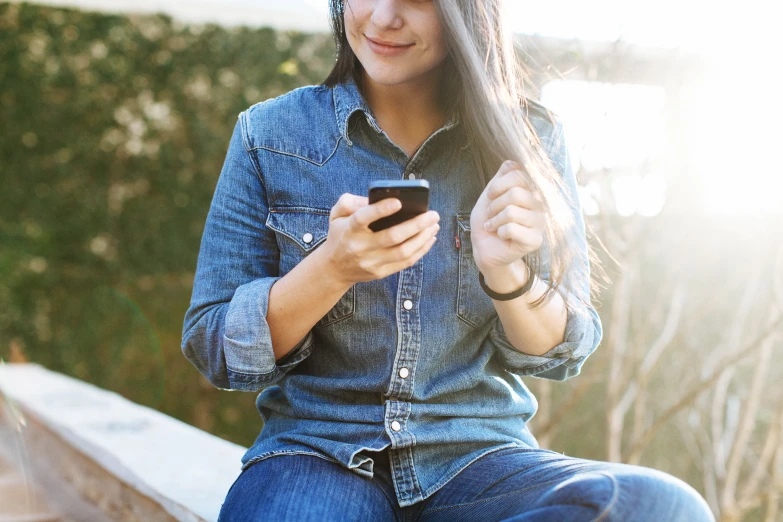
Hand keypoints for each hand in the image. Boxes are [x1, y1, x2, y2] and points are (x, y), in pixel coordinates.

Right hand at [321, 193, 439, 284]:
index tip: (399, 202)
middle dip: (416, 225)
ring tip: (434, 225)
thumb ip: (350, 201)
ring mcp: (371, 263)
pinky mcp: (380, 273)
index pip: (363, 218)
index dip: (381, 210)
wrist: (334, 269)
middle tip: (433, 214)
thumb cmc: (341, 234)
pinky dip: (421, 250)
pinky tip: (430, 238)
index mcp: (349, 230)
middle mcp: (360, 247)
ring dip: (423, 238)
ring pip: (403, 252)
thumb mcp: (336, 214)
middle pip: (392, 237)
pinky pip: (406, 262)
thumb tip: (375, 198)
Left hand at [470, 160, 545, 272]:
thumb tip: (511, 162)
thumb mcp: (490, 195)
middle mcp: (538, 204)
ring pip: (512, 211)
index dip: (498, 185)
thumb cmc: (488, 220)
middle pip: (516, 193)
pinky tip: (501, 236)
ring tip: (493, 226)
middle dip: (495, 205)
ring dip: (495, 220)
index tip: (491, 196)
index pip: (518, 174)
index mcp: (529, 190)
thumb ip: (501, 177)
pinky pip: (511, 228)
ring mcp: (539, 222)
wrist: (484, 248)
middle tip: (491, 215)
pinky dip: (499, 232)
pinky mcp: (535, 240)